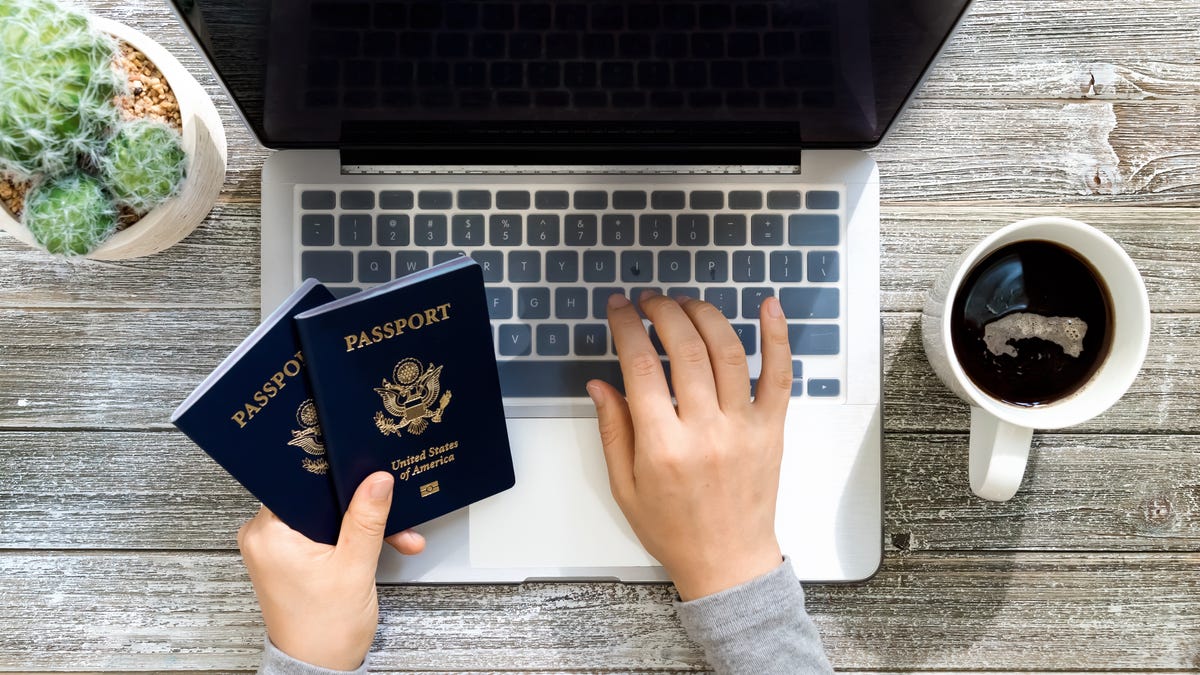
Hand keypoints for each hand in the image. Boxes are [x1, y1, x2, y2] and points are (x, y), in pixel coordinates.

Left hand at [237, 472, 425, 669]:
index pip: (303, 480)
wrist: (319, 669)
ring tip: (391, 536)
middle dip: (359, 507)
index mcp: (269, 533)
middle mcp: (265, 537)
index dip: (338, 475)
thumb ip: (366, 518)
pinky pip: (322, 533)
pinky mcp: (289, 559)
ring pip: (325, 516)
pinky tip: (375, 545)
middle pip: (318, 498)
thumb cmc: (324, 631)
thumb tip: (377, 480)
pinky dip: (349, 539)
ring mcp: (276, 548)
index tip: (367, 475)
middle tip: (390, 514)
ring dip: (360, 525)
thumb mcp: (354, 566)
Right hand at [587, 292, 790, 600]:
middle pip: (686, 349)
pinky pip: (779, 375)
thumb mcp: (624, 486)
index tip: (619, 308)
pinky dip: (777, 337)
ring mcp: (744, 427)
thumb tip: (599, 382)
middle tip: (649, 301)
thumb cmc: (674, 529)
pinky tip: (768, 306)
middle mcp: (706, 432)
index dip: (627, 327)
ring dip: (704, 315)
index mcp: (663, 447)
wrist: (728, 562)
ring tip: (684, 304)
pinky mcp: (771, 429)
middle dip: (663, 313)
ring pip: (728, 352)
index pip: (641, 367)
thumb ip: (612, 430)